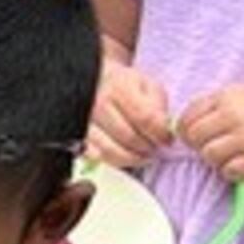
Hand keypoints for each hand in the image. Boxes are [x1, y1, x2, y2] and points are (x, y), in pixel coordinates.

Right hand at [86, 54, 171, 171]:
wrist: (96, 82)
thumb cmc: (125, 85)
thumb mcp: (147, 85)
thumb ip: (158, 105)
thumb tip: (163, 130)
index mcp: (118, 87)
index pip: (144, 118)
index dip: (160, 134)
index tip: (167, 139)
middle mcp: (98, 103)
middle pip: (129, 137)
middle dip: (148, 148)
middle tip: (156, 148)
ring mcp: (84, 121)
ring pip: (111, 151)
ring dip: (133, 158)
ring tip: (144, 155)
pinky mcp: (76, 135)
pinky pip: (96, 156)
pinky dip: (114, 161)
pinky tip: (126, 156)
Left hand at [175, 80, 243, 185]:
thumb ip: (216, 104)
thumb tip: (181, 124)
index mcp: (228, 96)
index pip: (187, 117)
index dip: (186, 131)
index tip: (197, 137)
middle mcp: (234, 115)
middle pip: (194, 138)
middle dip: (200, 146)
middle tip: (217, 148)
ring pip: (209, 156)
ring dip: (217, 160)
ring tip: (234, 155)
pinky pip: (228, 171)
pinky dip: (233, 172)